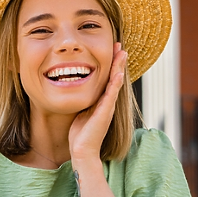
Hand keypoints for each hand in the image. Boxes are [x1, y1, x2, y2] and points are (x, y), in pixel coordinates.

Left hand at [68, 42, 127, 161]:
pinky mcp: (105, 113)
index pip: (107, 78)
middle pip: (115, 77)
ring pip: (116, 83)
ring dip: (119, 68)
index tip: (111, 50)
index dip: (110, 64)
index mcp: (101, 101)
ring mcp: (107, 107)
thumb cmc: (80, 134)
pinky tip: (118, 74)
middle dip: (117, 61)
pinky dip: (115, 85)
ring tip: (122, 53)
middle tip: (119, 45)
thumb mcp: (81, 112)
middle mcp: (107, 103)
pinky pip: (111, 96)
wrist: (83, 151)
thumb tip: (74, 90)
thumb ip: (82, 101)